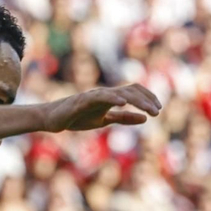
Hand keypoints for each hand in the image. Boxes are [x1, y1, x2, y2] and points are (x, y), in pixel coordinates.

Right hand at [43, 84, 162, 132]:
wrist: (53, 119)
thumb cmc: (77, 117)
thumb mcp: (104, 120)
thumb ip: (123, 118)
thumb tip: (145, 118)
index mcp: (111, 98)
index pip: (134, 91)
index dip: (148, 97)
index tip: (158, 109)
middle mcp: (104, 93)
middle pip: (131, 90)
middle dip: (146, 100)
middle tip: (158, 112)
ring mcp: (94, 95)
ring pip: (120, 93)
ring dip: (136, 100)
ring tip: (148, 110)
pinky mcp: (82, 101)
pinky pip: (100, 97)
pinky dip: (113, 98)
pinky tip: (123, 103)